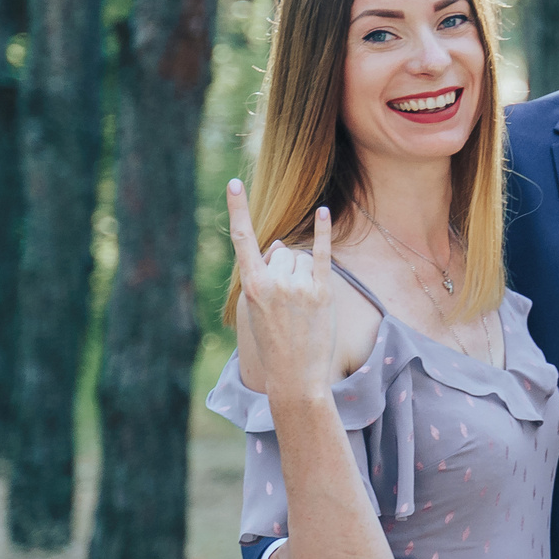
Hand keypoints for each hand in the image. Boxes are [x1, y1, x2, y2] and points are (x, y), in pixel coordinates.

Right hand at [226, 179, 341, 405]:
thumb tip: (279, 243)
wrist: (295, 375)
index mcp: (252, 286)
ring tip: (301, 305)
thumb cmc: (274, 341)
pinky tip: (323, 211)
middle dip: (284, 266)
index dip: (238, 209)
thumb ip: (265, 273)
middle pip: (282, 250)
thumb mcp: (258, 308)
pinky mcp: (322, 292)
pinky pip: (323, 255)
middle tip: (287, 301)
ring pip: (301, 257)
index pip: (242, 240)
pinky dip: (323, 232)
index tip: (234, 183)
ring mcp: (299, 286)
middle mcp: (274, 282)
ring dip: (303, 272)